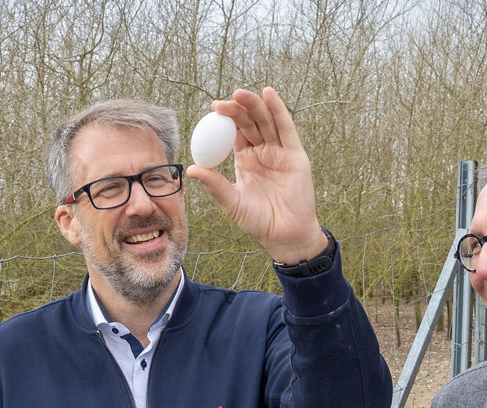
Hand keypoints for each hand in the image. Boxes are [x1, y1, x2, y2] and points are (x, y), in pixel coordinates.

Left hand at [185, 87, 325, 264]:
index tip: (211, 111)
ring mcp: (280, 152)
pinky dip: (278, 110)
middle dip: (236, 110)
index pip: (234, 134)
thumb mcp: (231, 202)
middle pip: (250, 123)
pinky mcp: (296, 155)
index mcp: (246, 160)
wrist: (284, 235)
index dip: (224, 120)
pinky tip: (268, 94)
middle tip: (221, 103)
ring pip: (266, 122)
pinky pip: (286, 129)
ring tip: (240, 93)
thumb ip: (214, 185)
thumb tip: (191, 168)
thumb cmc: (257, 221)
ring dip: (254, 105)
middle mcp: (263, 152)